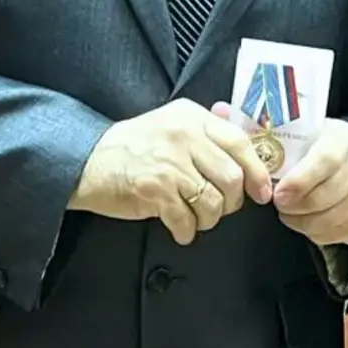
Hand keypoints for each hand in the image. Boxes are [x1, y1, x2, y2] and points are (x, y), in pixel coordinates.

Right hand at [70, 99, 274, 245]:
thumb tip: (248, 147)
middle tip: (219, 208)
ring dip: (208, 219)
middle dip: (232, 202)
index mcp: (191, 117)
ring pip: (213, 202)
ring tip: (195, 217)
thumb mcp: (170, 124)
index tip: (261, 191)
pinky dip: (187, 231)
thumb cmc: (132, 147)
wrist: (87, 161)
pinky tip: (179, 227)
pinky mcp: (154, 190)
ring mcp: (169, 163)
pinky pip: (186, 219)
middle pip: (232, 177)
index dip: (257, 172)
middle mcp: (183, 136)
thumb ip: (207, 130)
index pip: (240, 143)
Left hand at [261, 116, 347, 246]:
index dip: (298, 182)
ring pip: (326, 222)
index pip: (323, 162)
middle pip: (322, 198)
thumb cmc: (321, 145)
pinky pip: (334, 236)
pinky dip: (315, 233)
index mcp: (341, 142)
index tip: (277, 195)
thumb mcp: (305, 134)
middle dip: (292, 207)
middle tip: (278, 204)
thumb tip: (252, 164)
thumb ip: (283, 146)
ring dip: (300, 222)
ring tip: (290, 213)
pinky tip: (308, 220)